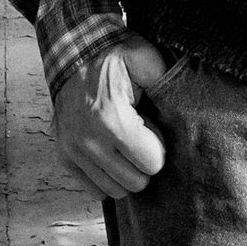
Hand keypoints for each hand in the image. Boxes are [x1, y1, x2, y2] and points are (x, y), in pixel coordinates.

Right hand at [53, 35, 170, 201]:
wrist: (73, 54)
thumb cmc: (113, 57)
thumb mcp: (144, 57)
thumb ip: (165, 80)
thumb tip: (181, 104)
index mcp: (112, 119)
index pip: (152, 164)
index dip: (158, 146)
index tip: (151, 128)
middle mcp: (89, 141)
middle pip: (136, 183)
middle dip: (143, 162)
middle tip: (139, 137)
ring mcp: (74, 151)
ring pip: (115, 191)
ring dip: (125, 172)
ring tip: (123, 144)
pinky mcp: (65, 157)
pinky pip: (95, 190)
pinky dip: (106, 177)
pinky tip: (110, 153)